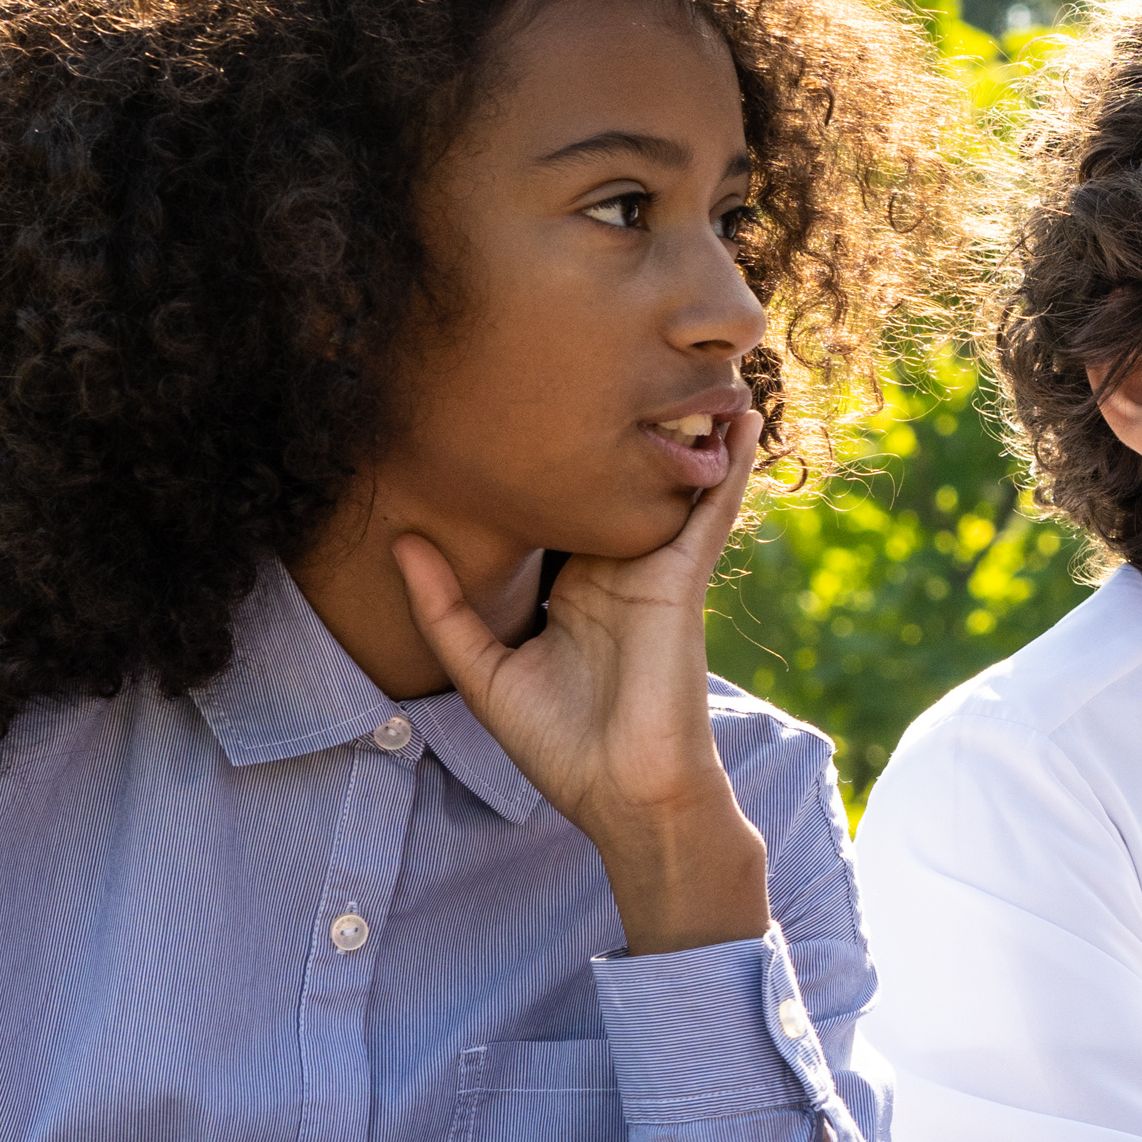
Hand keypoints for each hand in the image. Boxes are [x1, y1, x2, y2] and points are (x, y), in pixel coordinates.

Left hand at [391, 407, 772, 952]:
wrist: (624, 793)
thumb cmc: (563, 746)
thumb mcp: (484, 671)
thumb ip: (444, 607)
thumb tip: (400, 541)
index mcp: (577, 587)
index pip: (564, 504)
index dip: (548, 456)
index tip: (516, 399)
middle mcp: (619, 567)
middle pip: (621, 478)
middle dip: (620, 421)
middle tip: (597, 349)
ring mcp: (657, 568)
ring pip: (673, 480)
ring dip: (686, 424)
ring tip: (686, 358)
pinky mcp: (684, 576)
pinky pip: (711, 507)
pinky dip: (730, 461)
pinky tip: (742, 412)